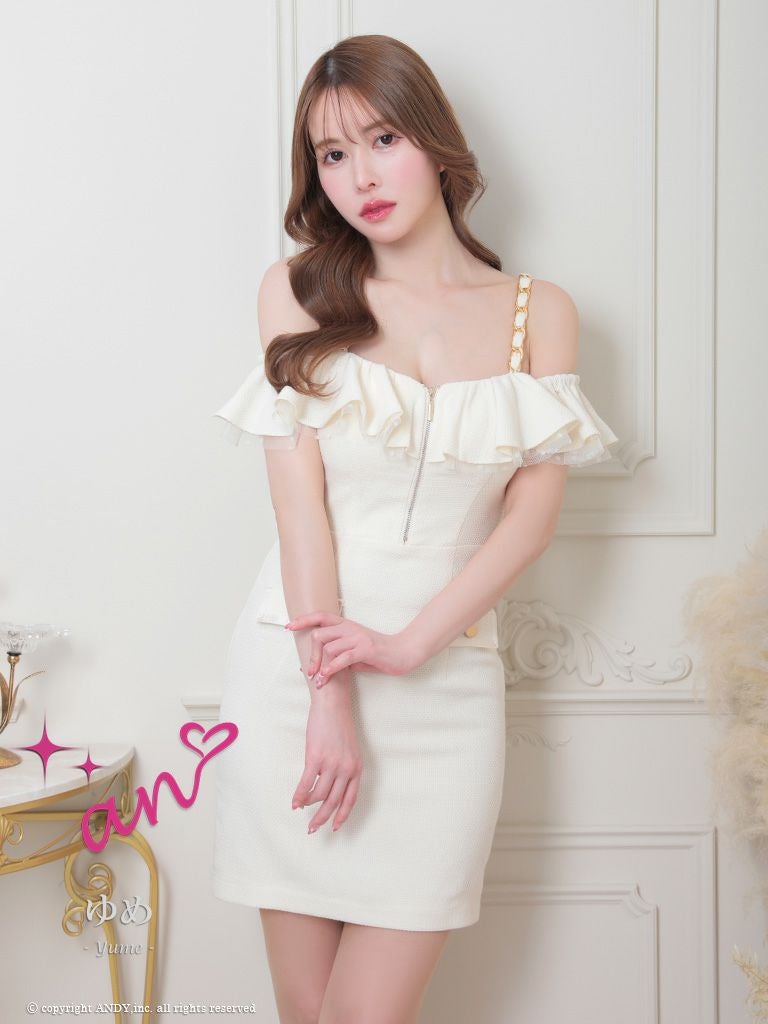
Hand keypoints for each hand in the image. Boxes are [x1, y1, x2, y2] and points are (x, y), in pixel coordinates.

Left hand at [285, 612, 421, 687]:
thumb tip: (322, 664)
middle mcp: (350, 628)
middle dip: (311, 654)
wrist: (404, 652)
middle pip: (320, 634)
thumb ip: (341, 653)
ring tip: (317, 681)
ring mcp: (358, 638)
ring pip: (329, 647)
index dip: (304, 620)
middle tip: (308, 671)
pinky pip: (342, 658)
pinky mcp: (365, 650)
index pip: (321, 616)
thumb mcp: (357, 651)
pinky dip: (330, 669)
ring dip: (319, 666)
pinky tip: (325, 678)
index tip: (289, 626)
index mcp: (347, 625)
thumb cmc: (380, 653)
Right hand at [293, 695, 361, 832]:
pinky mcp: (316, 758)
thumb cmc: (339, 724)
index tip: (335, 826)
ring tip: (301, 807)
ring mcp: (332, 764)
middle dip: (322, 818)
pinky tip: (294, 802)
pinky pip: (306, 784)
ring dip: (308, 805)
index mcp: (356, 768)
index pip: (350, 799)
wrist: (333, 705)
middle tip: (312, 828)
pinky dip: (299, 796)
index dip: (342, 815)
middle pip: (334, 802)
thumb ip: (344, 767)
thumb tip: (329, 785)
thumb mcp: (349, 749)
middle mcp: (346, 769)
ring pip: (319, 796)